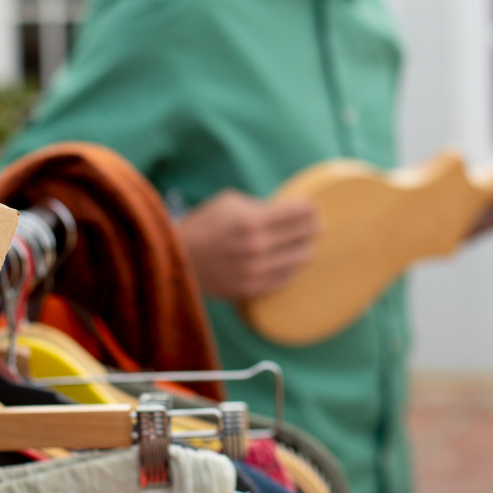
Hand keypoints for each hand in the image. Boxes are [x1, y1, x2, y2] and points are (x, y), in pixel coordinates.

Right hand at [175, 189, 318, 300]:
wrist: (175, 257)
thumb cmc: (204, 224)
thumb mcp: (230, 202)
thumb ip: (260, 206)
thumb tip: (287, 212)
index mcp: (252, 221)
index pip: (298, 213)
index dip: (310, 209)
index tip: (313, 208)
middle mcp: (256, 248)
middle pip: (302, 237)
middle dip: (312, 229)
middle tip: (316, 226)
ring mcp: (254, 271)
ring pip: (297, 261)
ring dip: (305, 250)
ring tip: (307, 244)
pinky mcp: (250, 289)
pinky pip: (283, 280)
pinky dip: (291, 270)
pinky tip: (292, 263)